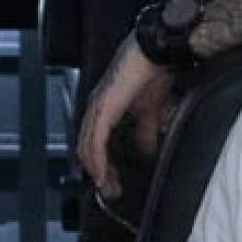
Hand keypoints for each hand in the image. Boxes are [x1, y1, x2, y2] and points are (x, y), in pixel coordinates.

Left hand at [77, 34, 175, 198]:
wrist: (155, 51)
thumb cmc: (151, 71)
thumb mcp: (150, 109)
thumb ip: (146, 130)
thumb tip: (147, 150)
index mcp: (104, 107)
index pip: (93, 141)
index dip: (100, 163)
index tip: (112, 181)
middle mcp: (95, 107)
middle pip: (86, 147)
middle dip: (98, 172)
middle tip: (111, 190)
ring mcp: (97, 108)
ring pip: (87, 147)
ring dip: (97, 170)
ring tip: (109, 187)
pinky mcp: (103, 108)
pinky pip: (95, 141)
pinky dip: (97, 160)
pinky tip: (102, 173)